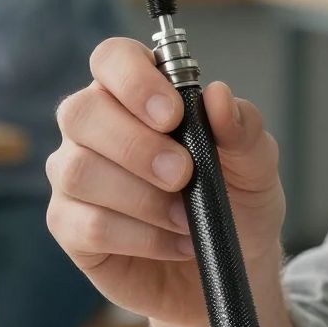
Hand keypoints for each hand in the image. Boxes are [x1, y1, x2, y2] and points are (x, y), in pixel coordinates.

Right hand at [46, 36, 286, 326]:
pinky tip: (174, 242)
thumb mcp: (257, 166)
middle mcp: (95, 128)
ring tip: (186, 217)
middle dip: (136, 146)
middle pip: (81, 112)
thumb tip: (218, 96)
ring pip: (78, 171)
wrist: (232, 267)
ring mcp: (76, 177)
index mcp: (136, 94)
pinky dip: (140, 237)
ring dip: (141, 198)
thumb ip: (244, 128)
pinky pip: (86, 225)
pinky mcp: (70, 227)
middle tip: (183, 174)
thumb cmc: (236, 203)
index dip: (134, 79)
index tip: (172, 114)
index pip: (111, 58)